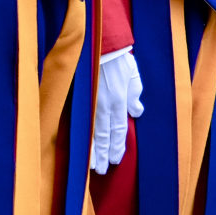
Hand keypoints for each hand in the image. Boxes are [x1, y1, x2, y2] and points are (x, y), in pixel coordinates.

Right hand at [92, 46, 144, 174]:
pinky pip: (80, 122)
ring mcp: (90, 103)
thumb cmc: (118, 58)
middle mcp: (104, 105)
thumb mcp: (133, 75)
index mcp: (119, 100)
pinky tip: (79, 146)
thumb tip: (136, 112)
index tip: (115, 159)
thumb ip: (135, 94)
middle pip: (104, 135)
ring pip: (91, 132)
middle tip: (102, 169)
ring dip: (92, 151)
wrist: (99, 44)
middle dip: (103, 154)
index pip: (119, 129)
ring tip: (90, 165)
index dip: (118, 146)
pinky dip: (81, 136)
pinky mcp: (80, 99)